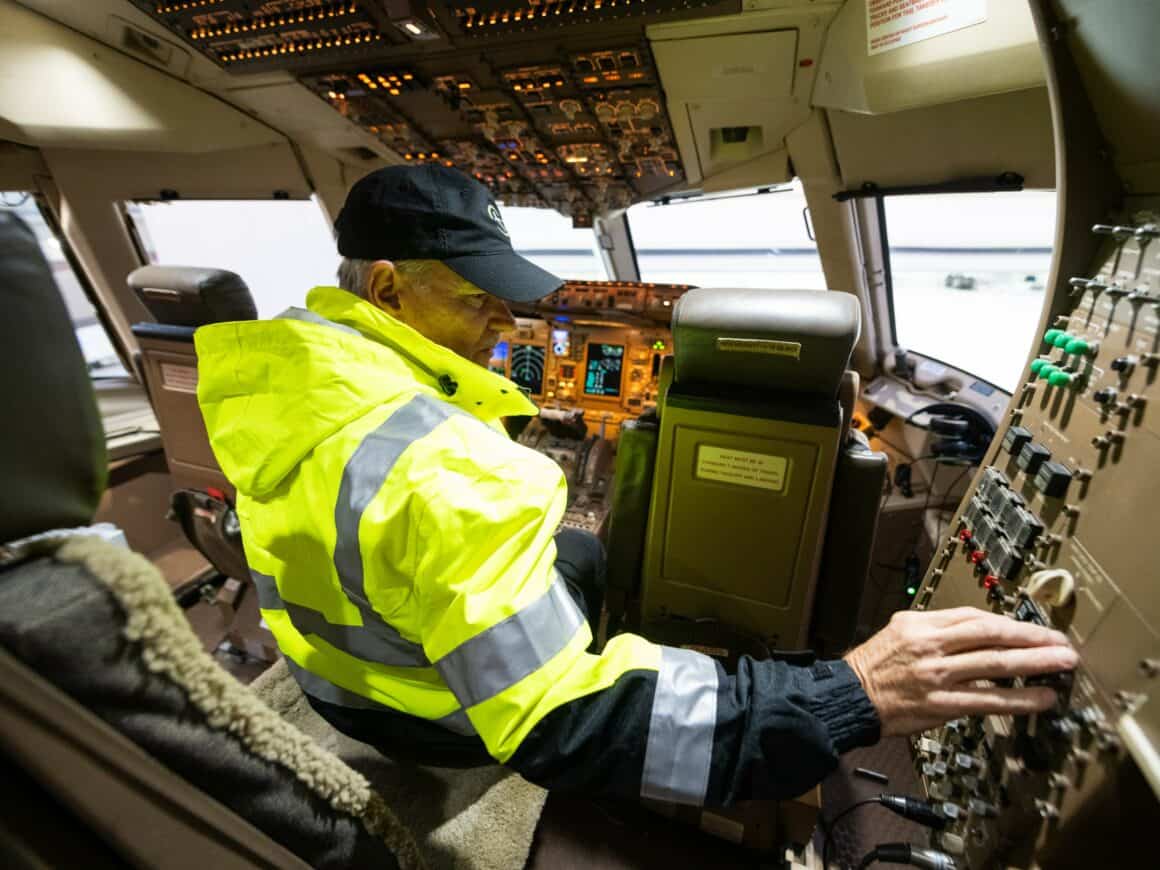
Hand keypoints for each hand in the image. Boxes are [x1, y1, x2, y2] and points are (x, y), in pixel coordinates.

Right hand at [844, 607, 1077, 735]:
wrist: (851, 696)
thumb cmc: (875, 664)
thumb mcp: (901, 629)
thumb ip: (938, 627)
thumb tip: (979, 630)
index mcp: (922, 625)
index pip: (975, 617)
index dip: (1010, 622)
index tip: (1033, 629)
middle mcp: (932, 646)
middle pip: (992, 635)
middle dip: (1032, 638)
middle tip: (1061, 642)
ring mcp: (938, 675)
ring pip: (996, 664)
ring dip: (1035, 663)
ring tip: (1062, 664)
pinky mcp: (942, 704)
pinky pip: (988, 701)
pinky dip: (1019, 699)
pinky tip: (1041, 699)